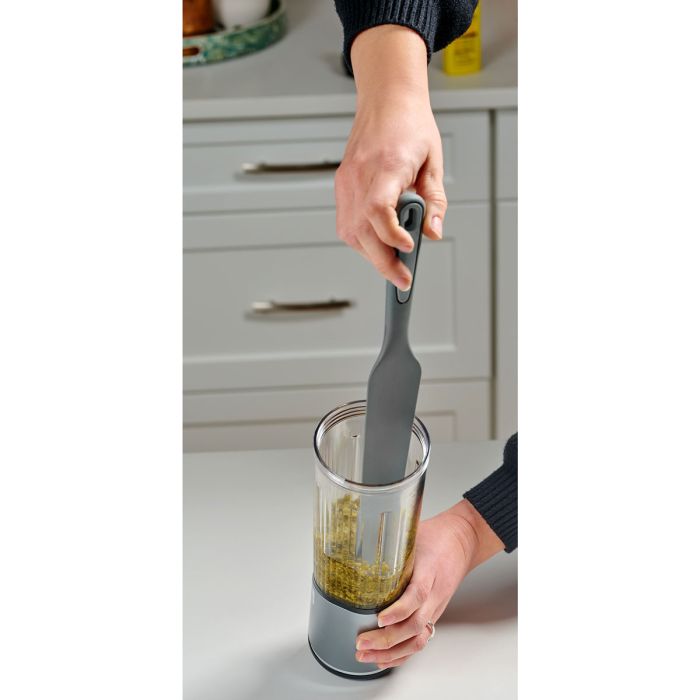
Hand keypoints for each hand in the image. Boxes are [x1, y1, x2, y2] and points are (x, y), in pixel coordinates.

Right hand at [335, 25, 446, 289]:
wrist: (385, 101)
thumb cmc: (410, 126)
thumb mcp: (433, 161)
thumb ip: (434, 200)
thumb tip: (433, 232)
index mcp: (387, 165)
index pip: (379, 210)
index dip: (391, 236)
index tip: (407, 250)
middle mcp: (360, 176)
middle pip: (363, 230)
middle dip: (383, 262)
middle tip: (403, 279)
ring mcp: (347, 182)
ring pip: (351, 232)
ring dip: (371, 254)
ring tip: (392, 264)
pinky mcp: (342, 186)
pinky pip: (346, 223)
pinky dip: (361, 240)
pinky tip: (377, 245)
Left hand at [355, 499, 503, 669]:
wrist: (462, 541)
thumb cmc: (436, 536)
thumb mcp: (412, 533)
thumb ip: (390, 541)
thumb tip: (359, 541)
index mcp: (429, 570)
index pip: (417, 595)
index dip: (399, 611)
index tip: (379, 618)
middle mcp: (435, 594)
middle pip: (415, 624)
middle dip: (387, 639)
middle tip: (361, 642)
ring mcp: (435, 607)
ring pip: (418, 639)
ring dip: (392, 653)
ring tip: (366, 656)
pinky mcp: (433, 614)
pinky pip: (420, 640)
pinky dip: (402, 654)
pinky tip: (384, 659)